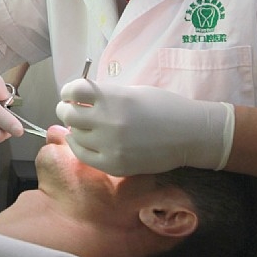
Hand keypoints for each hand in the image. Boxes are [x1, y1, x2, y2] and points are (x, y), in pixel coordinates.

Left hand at [56, 79, 234, 175]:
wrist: (190, 134)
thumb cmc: (164, 107)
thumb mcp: (133, 91)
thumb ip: (106, 95)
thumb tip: (80, 99)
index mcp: (114, 97)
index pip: (74, 91)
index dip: (69, 91)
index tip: (70, 94)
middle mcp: (108, 121)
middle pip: (69, 114)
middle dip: (67, 110)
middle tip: (70, 109)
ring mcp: (110, 145)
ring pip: (74, 136)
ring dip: (74, 128)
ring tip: (82, 126)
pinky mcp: (114, 165)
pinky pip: (83, 156)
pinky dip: (78, 146)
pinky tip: (82, 140)